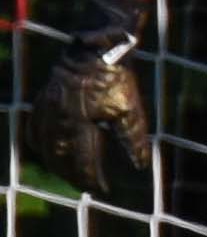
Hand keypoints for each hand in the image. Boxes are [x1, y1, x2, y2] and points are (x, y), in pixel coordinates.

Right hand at [20, 0, 152, 196]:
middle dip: (73, 175)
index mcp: (78, 123)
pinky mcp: (43, 101)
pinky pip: (35, 130)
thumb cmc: (116, 78)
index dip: (92, 178)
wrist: (95, 48)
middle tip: (87, 186)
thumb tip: (140, 166)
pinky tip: (48, 152)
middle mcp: (57, 119)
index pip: (82, 160)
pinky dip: (41, 145)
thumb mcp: (130, 109)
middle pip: (60, 158)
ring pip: (46, 147)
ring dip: (57, 164)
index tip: (103, 188)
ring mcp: (47, 110)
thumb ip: (134, 140)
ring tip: (70, 175)